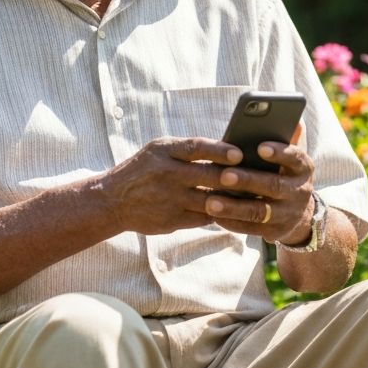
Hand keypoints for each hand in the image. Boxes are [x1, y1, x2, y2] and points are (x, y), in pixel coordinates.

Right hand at [95, 137, 246, 235]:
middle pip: (208, 175)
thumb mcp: (158, 150)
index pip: (196, 147)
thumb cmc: (144, 170)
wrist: (112, 201)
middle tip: (255, 176)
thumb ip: (186, 150)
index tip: (239, 153)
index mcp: (163, 151)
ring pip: (210, 200)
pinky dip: (220, 214)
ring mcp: (170, 199)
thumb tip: (227, 149)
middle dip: (233, 177)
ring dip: (232, 199)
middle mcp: (167, 174)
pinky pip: (204, 217)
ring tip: (252, 195)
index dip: (220, 150)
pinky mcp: (172, 220)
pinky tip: (234, 210)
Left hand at [206, 138, 315, 245]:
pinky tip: (214, 215)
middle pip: (273, 186)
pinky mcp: (275, 232)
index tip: (260, 147)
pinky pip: (251, 228)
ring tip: (210, 201)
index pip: (295, 158)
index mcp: (303, 168)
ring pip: (259, 211)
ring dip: (234, 207)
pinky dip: (232, 222)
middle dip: (247, 181)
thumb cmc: (283, 173)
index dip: (279, 153)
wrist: (298, 213)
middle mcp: (300, 191)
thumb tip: (294, 117)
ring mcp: (288, 214)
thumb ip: (288, 137)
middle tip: (223, 175)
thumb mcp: (290, 155)